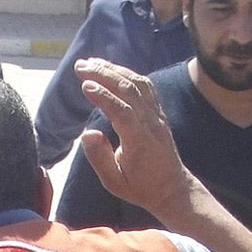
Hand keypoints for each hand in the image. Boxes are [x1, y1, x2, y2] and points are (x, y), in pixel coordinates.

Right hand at [75, 58, 198, 219]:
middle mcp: (151, 123)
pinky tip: (112, 70)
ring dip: (115, 70)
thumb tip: (87, 133)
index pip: (122, 111)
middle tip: (80, 65)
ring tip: (92, 63)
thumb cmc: (140, 188)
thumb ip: (100, 158)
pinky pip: (146, 87)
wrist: (172, 189)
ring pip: (139, 84)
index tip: (84, 85)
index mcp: (139, 141)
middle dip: (104, 74)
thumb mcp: (115, 182)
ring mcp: (157, 116)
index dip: (104, 97)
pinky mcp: (159, 113)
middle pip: (130, 90)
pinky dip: (128, 74)